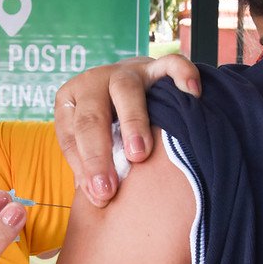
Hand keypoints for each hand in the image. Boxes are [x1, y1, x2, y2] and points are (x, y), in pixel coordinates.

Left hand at [54, 54, 200, 207]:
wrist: (133, 84)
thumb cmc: (109, 123)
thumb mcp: (92, 141)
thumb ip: (90, 166)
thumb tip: (98, 199)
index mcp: (70, 100)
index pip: (71, 136)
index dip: (83, 167)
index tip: (100, 195)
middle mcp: (94, 82)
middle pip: (91, 117)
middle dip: (98, 156)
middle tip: (109, 188)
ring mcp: (127, 72)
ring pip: (126, 90)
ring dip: (132, 123)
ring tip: (139, 154)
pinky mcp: (156, 66)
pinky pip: (170, 64)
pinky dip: (181, 76)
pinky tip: (192, 94)